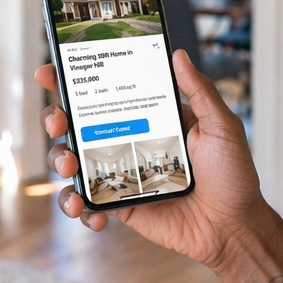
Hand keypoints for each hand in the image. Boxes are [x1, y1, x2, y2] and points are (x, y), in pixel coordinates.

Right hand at [36, 50, 264, 269]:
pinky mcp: (120, 205)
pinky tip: (88, 211)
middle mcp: (129, 141)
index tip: (49, 72)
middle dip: (55, 118)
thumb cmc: (233, 175)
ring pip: (73, 163)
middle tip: (59, 122)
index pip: (106, 92)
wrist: (234, 227)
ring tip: (70, 167)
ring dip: (60, 161)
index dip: (72, 81)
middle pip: (77, 124)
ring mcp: (121, 174)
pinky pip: (87, 203)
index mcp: (149, 117)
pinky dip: (78, 206)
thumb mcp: (222, 127)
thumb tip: (179, 55)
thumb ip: (200, 92)